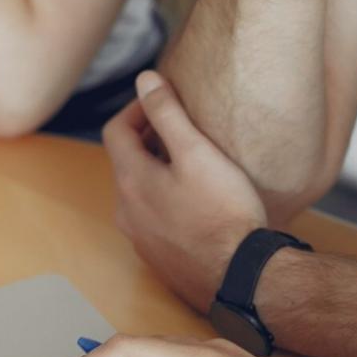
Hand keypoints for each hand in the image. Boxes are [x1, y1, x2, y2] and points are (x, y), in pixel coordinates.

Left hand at [104, 71, 267, 311]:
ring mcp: (141, 239)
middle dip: (149, 139)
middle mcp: (127, 212)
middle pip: (126, 162)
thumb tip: (145, 79)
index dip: (138, 108)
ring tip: (194, 163)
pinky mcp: (159, 258)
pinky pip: (154, 218)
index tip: (165, 100)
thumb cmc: (223, 213)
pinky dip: (167, 199)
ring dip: (158, 171)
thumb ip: (167, 113)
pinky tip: (198, 201)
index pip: (116, 131)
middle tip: (183, 128)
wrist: (240, 277)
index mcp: (131, 181)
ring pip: (140, 192)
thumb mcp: (196, 153)